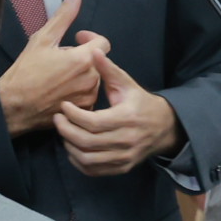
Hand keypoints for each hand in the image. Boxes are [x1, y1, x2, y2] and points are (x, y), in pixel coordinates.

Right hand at [0, 0, 106, 134]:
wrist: (14, 106)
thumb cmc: (26, 72)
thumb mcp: (42, 39)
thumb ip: (64, 16)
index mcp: (83, 58)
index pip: (103, 43)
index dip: (90, 38)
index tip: (77, 39)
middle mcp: (91, 79)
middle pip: (96, 61)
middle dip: (82, 56)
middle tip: (60, 59)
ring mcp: (88, 97)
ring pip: (93, 79)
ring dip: (81, 74)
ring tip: (59, 76)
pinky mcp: (84, 111)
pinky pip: (88, 96)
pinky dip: (78, 91)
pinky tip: (61, 90)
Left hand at [55, 50, 181, 176]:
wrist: (164, 128)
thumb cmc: (140, 103)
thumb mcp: (127, 84)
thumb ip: (108, 69)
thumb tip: (93, 50)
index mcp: (127, 118)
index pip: (93, 122)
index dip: (74, 115)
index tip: (64, 106)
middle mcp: (126, 140)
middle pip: (87, 142)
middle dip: (66, 130)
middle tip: (57, 119)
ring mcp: (124, 157)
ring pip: (87, 159)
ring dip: (70, 147)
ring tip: (64, 132)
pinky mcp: (121, 167)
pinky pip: (93, 170)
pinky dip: (78, 162)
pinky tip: (73, 148)